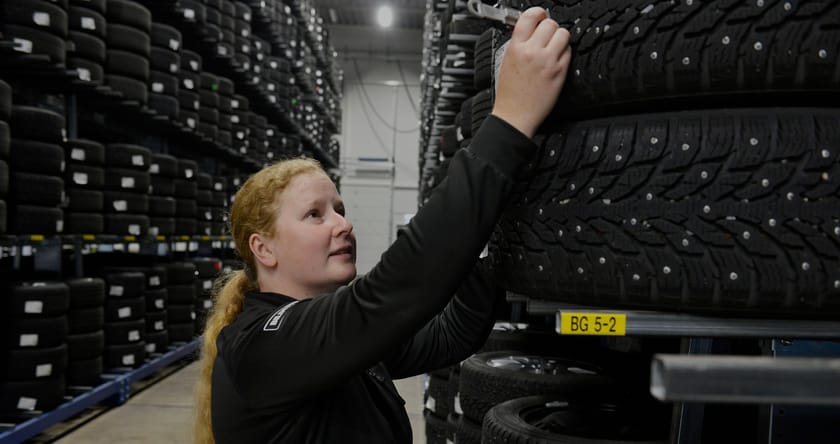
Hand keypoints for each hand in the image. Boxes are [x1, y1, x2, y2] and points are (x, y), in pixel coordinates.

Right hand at [491, 8, 571, 138]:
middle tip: (546, 37)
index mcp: (516, 47)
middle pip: (550, 23)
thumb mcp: (506, 61)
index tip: (540, 16)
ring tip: (553, 47)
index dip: (538, 13)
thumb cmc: (510, 94)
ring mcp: (547, 61)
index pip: (530, 16)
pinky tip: (555, 61)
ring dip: (559, 38)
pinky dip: (564, 54)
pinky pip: (568, 52)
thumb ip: (519, 43)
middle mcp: (532, 52)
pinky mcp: (559, 72)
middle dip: (550, 28)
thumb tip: (532, 29)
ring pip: (563, 34)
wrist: (515, 116)